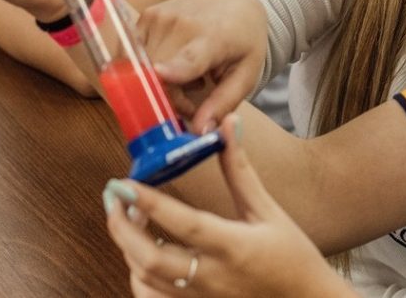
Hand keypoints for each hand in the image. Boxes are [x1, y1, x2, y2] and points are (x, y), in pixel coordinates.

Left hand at [105, 115, 356, 297]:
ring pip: (146, 282)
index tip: (124, 183)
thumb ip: (240, 170)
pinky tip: (144, 253)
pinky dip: (139, 276)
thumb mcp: (268, 210)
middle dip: (122, 229)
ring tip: (128, 219)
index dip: (150, 203)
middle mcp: (213, 279)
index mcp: (234, 248)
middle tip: (113, 198)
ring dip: (129, 249)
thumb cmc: (292, 257)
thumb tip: (228, 124)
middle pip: (151, 261)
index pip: (184, 224)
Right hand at [137, 0, 268, 132]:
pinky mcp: (145, 16)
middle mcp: (183, 23)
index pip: (190, 57)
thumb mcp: (245, 75)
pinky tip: (170, 65)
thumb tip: (199, 132)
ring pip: (142, 68)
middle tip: (189, 102)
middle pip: (157, 76)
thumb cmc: (243, 41)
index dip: (174, 70)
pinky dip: (148, 68)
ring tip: (184, 79)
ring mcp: (160, 17)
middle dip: (168, 99)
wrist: (235, 1)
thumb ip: (222, 104)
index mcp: (215, 37)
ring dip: (157, 84)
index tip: (160, 77)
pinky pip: (135, 56)